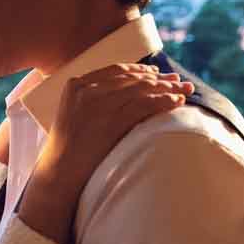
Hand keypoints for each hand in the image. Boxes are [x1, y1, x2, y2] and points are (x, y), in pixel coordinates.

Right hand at [45, 63, 192, 179]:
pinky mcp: (111, 120)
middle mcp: (86, 89)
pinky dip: (164, 102)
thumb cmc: (68, 151)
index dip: (139, 71)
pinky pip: (145, 105)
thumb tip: (126, 93)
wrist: (59, 172)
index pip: (115, 71)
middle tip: (179, 80)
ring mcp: (98, 103)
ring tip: (184, 91)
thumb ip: (92, 100)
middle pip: (131, 78)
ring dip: (166, 89)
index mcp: (75, 84)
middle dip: (159, 78)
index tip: (156, 73)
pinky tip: (177, 102)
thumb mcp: (74, 115)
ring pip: (141, 90)